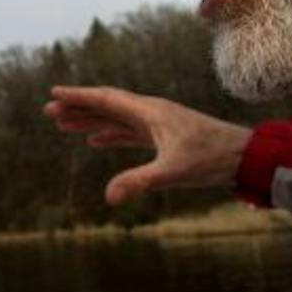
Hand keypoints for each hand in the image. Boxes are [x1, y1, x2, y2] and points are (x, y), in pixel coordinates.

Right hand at [44, 84, 251, 204]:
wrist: (243, 156)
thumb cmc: (211, 159)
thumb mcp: (173, 172)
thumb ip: (140, 182)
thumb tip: (109, 197)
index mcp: (150, 112)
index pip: (106, 99)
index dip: (79, 97)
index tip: (54, 94)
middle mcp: (151, 113)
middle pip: (107, 106)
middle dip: (78, 108)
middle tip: (48, 111)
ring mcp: (158, 124)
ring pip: (116, 119)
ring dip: (90, 121)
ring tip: (64, 125)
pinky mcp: (164, 138)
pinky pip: (129, 132)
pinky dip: (110, 134)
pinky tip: (96, 141)